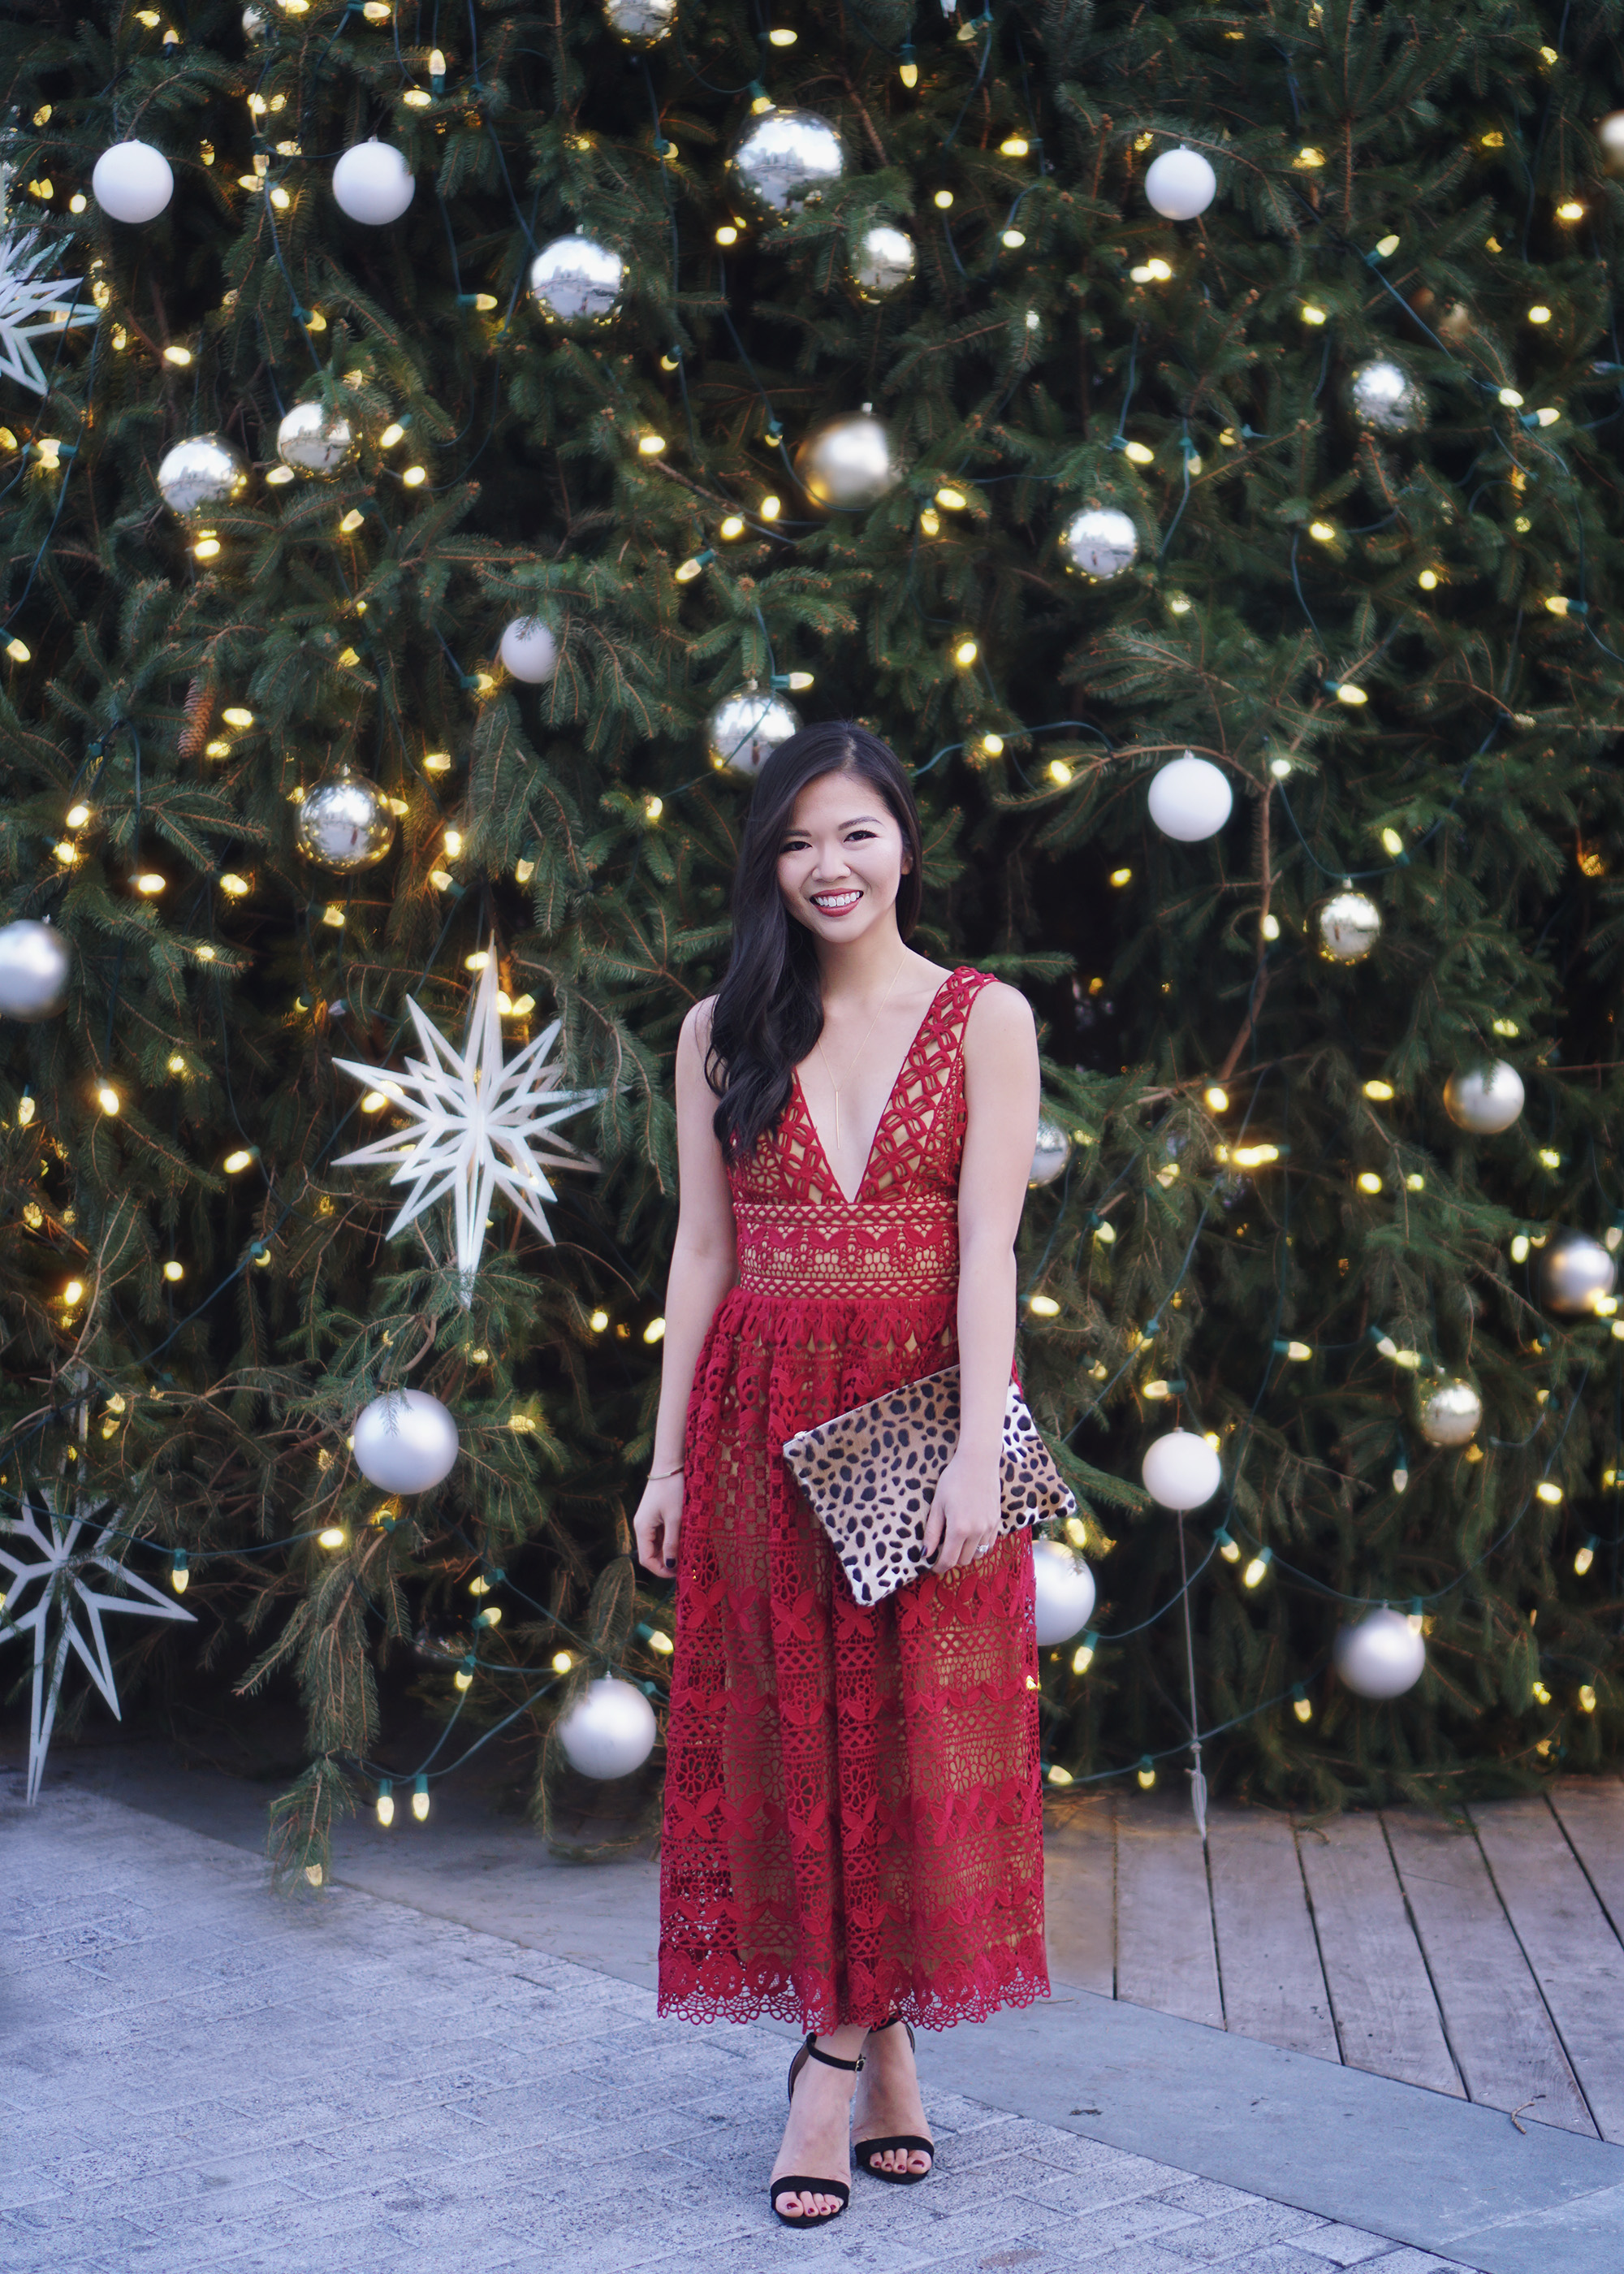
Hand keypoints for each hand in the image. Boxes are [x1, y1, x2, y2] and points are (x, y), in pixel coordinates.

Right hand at [633, 1471, 684, 1577]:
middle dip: (667, 1562)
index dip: (661, 1570)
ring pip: (657, 1545)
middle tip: (686, 1566)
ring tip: (687, 1554)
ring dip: (670, 1552)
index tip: (678, 1574)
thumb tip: (670, 1565)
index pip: (646, 1559)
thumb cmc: (673, 1489)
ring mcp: (648, 1521)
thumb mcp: (675, 1518)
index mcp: (642, 1528)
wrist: (670, 1464)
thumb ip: (672, 1543)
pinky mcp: (655, 1515)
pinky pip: (661, 1534)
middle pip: (651, 1553)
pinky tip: (684, 1541)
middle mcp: (642, 1526)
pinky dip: (671, 1541)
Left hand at [922, 1452, 1001, 1571]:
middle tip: (943, 1547)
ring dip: (966, 1552)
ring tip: (958, 1540)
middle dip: (952, 1558)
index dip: (939, 1567)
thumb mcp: (938, 1505)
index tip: (933, 1566)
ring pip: (978, 1554)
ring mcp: (989, 1527)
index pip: (949, 1560)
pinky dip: (979, 1545)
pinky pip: (989, 1544)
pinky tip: (971, 1533)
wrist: (978, 1462)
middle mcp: (977, 1532)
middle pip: (964, 1560)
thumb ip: (932, 1532)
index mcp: (959, 1529)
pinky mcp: (997, 1521)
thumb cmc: (953, 1480)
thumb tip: (926, 1554)